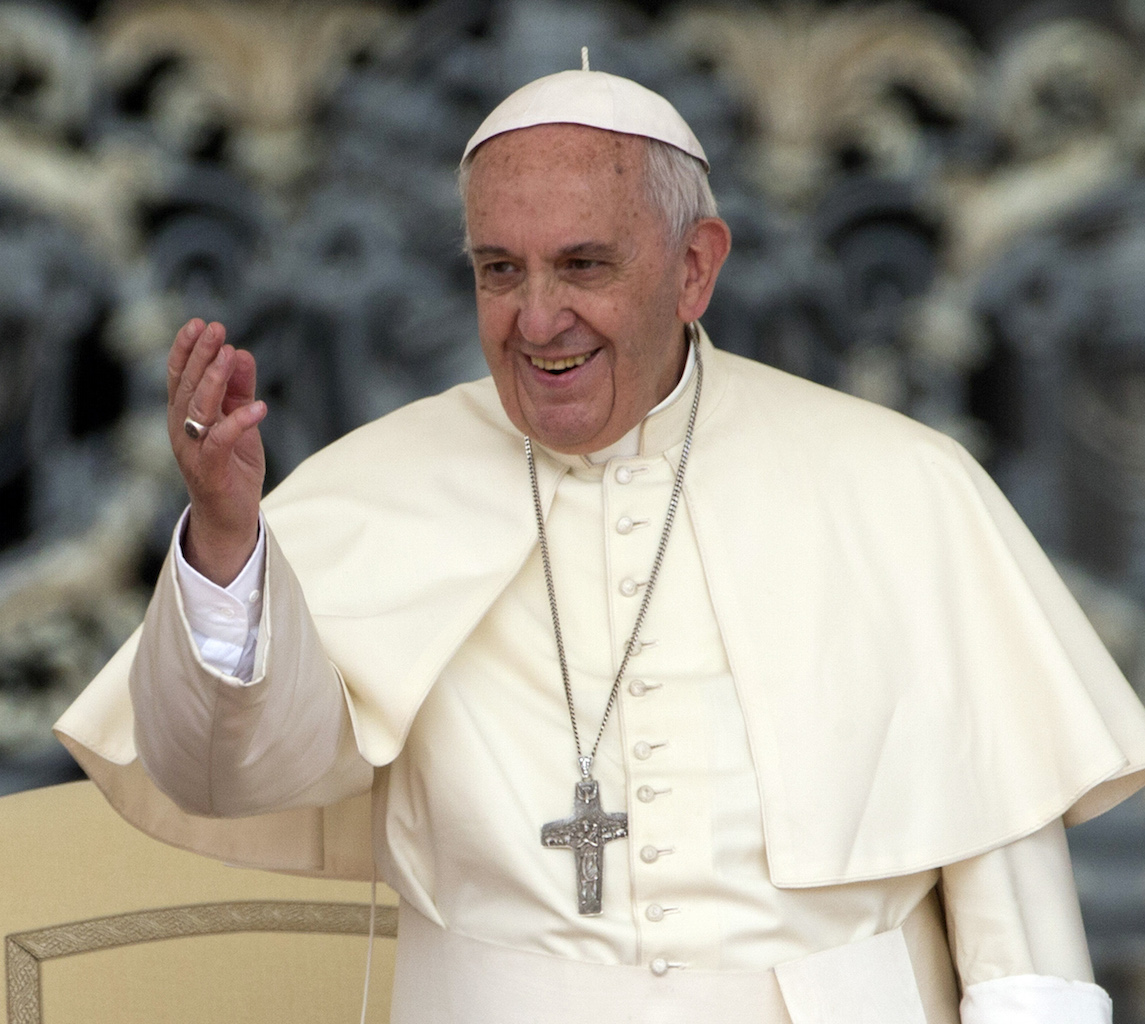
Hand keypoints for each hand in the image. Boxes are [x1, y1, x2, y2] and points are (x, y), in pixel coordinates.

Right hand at [167, 318, 266, 584]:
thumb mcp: (239, 421)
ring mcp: (192, 449)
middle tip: (216, 328)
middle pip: (187, 385)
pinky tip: (260, 406)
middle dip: (200, 355)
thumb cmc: (232, 466)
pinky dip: (240, 422)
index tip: (199, 323)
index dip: (186, 349)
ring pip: (198, 408)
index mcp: (184, 415)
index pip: (179, 375)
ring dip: (215, 379)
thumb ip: (238, 390)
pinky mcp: (210, 469)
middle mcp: (182, 429)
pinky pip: (222, 440)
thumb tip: (242, 353)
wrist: (230, 516)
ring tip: (231, 354)